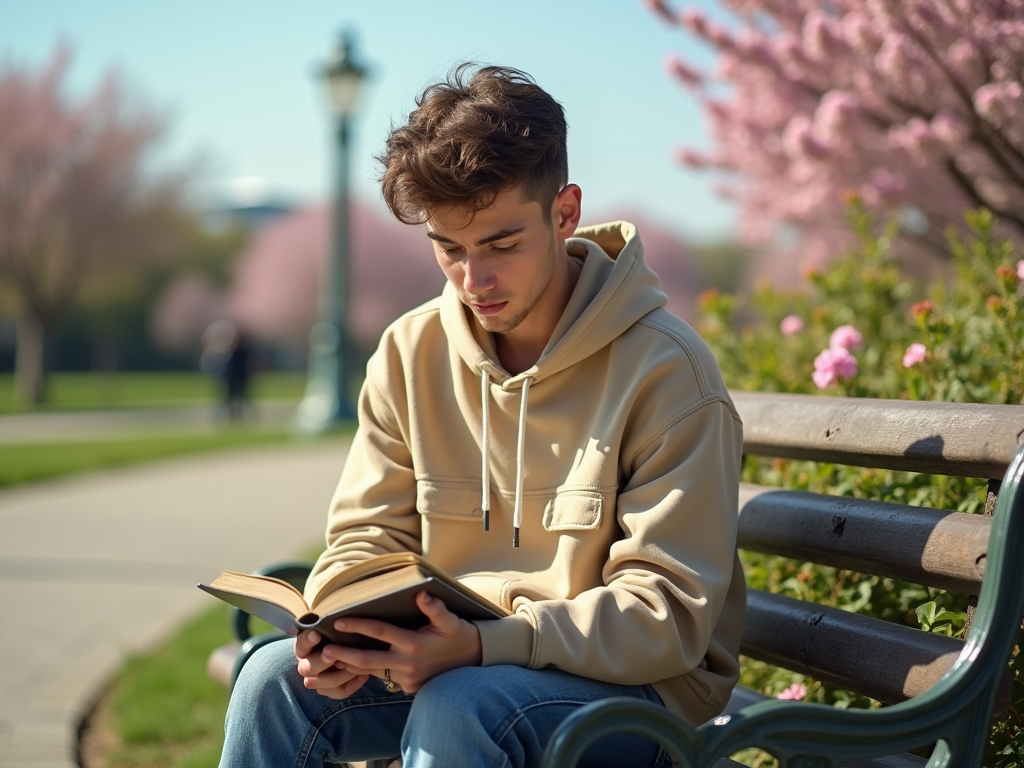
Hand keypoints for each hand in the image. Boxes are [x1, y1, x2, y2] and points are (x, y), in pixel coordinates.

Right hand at [294, 629, 369, 699]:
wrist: (345, 648)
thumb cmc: (336, 634)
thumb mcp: (330, 629)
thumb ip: (329, 628)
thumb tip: (338, 621)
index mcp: (303, 648)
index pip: (301, 644)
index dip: (307, 640)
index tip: (317, 634)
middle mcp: (305, 665)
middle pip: (307, 668)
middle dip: (321, 661)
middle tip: (332, 654)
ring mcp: (315, 680)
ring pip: (321, 684)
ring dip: (339, 675)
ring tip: (356, 665)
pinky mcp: (329, 690)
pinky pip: (339, 692)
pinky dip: (352, 685)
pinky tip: (365, 675)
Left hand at [323, 590, 482, 692]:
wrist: (474, 662)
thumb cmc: (459, 635)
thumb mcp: (451, 620)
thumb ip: (435, 608)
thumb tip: (422, 593)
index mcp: (414, 645)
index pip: (380, 633)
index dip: (358, 626)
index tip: (337, 621)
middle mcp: (407, 664)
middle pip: (367, 660)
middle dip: (343, 654)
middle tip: (323, 649)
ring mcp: (406, 679)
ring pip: (371, 671)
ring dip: (350, 665)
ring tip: (330, 658)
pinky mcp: (407, 688)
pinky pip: (384, 678)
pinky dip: (367, 672)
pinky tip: (352, 665)